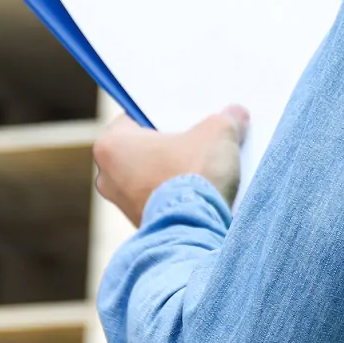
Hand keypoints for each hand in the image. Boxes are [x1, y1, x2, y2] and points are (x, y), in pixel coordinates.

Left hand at [93, 106, 248, 226]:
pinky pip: (161, 200)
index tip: (188, 115)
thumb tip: (235, 116)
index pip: (137, 116)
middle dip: (172, 143)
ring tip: (207, 164)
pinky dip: (178, 195)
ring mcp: (123, 205)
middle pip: (145, 147)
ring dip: (176, 170)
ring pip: (153, 175)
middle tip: (201, 136)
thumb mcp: (219, 131)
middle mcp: (107, 176)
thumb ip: (226, 118)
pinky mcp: (142, 226)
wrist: (197, 230)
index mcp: (111, 144)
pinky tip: (203, 190)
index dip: (167, 113)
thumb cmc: (194, 175)